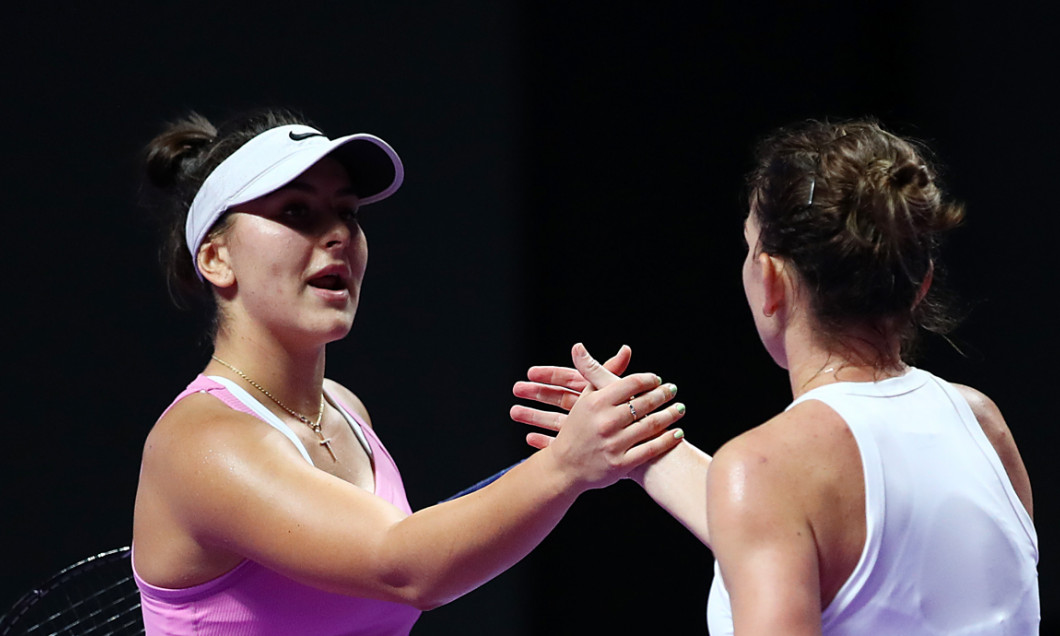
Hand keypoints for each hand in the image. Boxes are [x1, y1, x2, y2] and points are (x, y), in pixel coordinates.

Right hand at [514, 343, 683, 490]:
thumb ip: (605, 373)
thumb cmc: (577, 429)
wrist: (564, 467)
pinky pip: (651, 449)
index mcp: (596, 403)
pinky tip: (677, 433)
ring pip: (651, 425)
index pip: (632, 384)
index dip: (649, 380)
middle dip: (663, 395)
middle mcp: (605, 422)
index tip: (657, 381)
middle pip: (645, 403)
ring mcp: (613, 444)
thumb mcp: (586, 399)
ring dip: (670, 415)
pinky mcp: (620, 464)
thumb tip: (625, 349)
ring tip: (679, 409)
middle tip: (673, 391)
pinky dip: (667, 440)